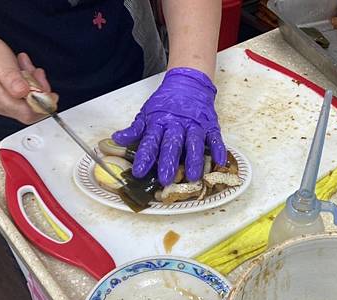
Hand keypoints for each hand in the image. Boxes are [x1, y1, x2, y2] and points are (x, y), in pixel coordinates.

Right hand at [0, 29, 57, 123]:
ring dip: (32, 86)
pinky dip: (24, 86)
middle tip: (37, 73)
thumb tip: (25, 92)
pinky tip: (20, 72)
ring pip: (24, 104)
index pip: (27, 113)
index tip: (51, 93)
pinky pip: (18, 99)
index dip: (43, 105)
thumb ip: (11, 75)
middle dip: (39, 93)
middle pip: (28, 111)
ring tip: (25, 66)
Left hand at [112, 68, 225, 185]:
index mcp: (159, 122)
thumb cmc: (167, 102)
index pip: (150, 141)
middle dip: (169, 161)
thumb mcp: (147, 113)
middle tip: (166, 178)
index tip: (139, 172)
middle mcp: (177, 124)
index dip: (144, 157)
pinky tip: (219, 162)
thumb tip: (117, 139)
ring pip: (195, 142)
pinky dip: (219, 149)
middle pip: (172, 144)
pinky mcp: (210, 125)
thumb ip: (135, 129)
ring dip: (194, 159)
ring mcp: (195, 124)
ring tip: (193, 176)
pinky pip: (215, 138)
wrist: (189, 83)